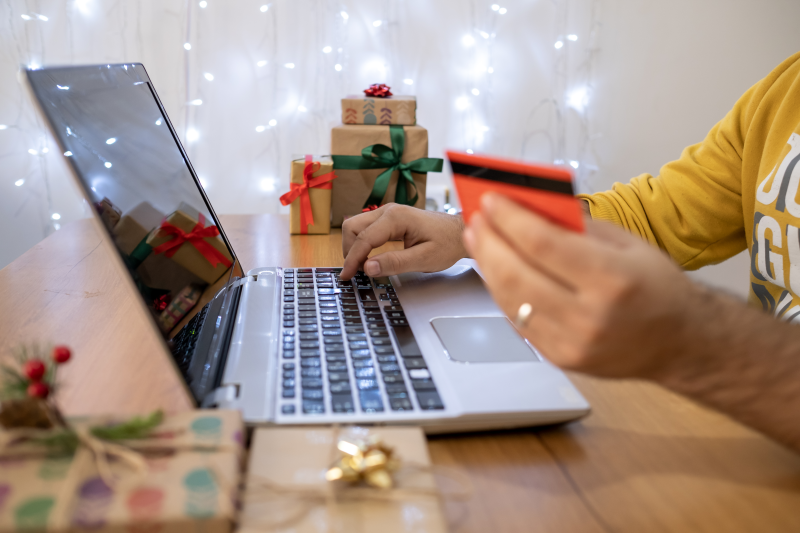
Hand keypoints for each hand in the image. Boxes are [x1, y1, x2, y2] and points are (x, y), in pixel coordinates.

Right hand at [340, 204, 467, 279]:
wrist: (460, 232)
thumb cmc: (447, 244)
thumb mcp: (424, 259)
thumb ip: (395, 263)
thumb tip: (368, 267)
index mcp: (396, 218)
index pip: (364, 239)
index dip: (352, 259)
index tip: (346, 276)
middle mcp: (388, 211)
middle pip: (352, 227)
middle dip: (349, 251)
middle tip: (355, 273)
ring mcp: (388, 213)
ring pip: (356, 227)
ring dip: (354, 246)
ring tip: (362, 267)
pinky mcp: (389, 218)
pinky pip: (366, 228)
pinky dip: (362, 243)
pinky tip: (368, 258)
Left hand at [463, 193, 708, 378]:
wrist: (680, 342)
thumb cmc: (657, 287)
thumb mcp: (629, 244)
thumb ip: (579, 227)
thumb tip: (530, 207)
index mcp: (613, 280)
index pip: (543, 245)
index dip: (510, 220)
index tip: (491, 201)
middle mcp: (590, 316)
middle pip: (517, 274)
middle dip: (489, 242)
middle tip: (476, 219)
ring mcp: (572, 343)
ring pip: (511, 300)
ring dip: (487, 266)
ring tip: (479, 240)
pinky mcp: (561, 357)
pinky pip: (518, 321)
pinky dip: (502, 292)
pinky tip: (496, 270)